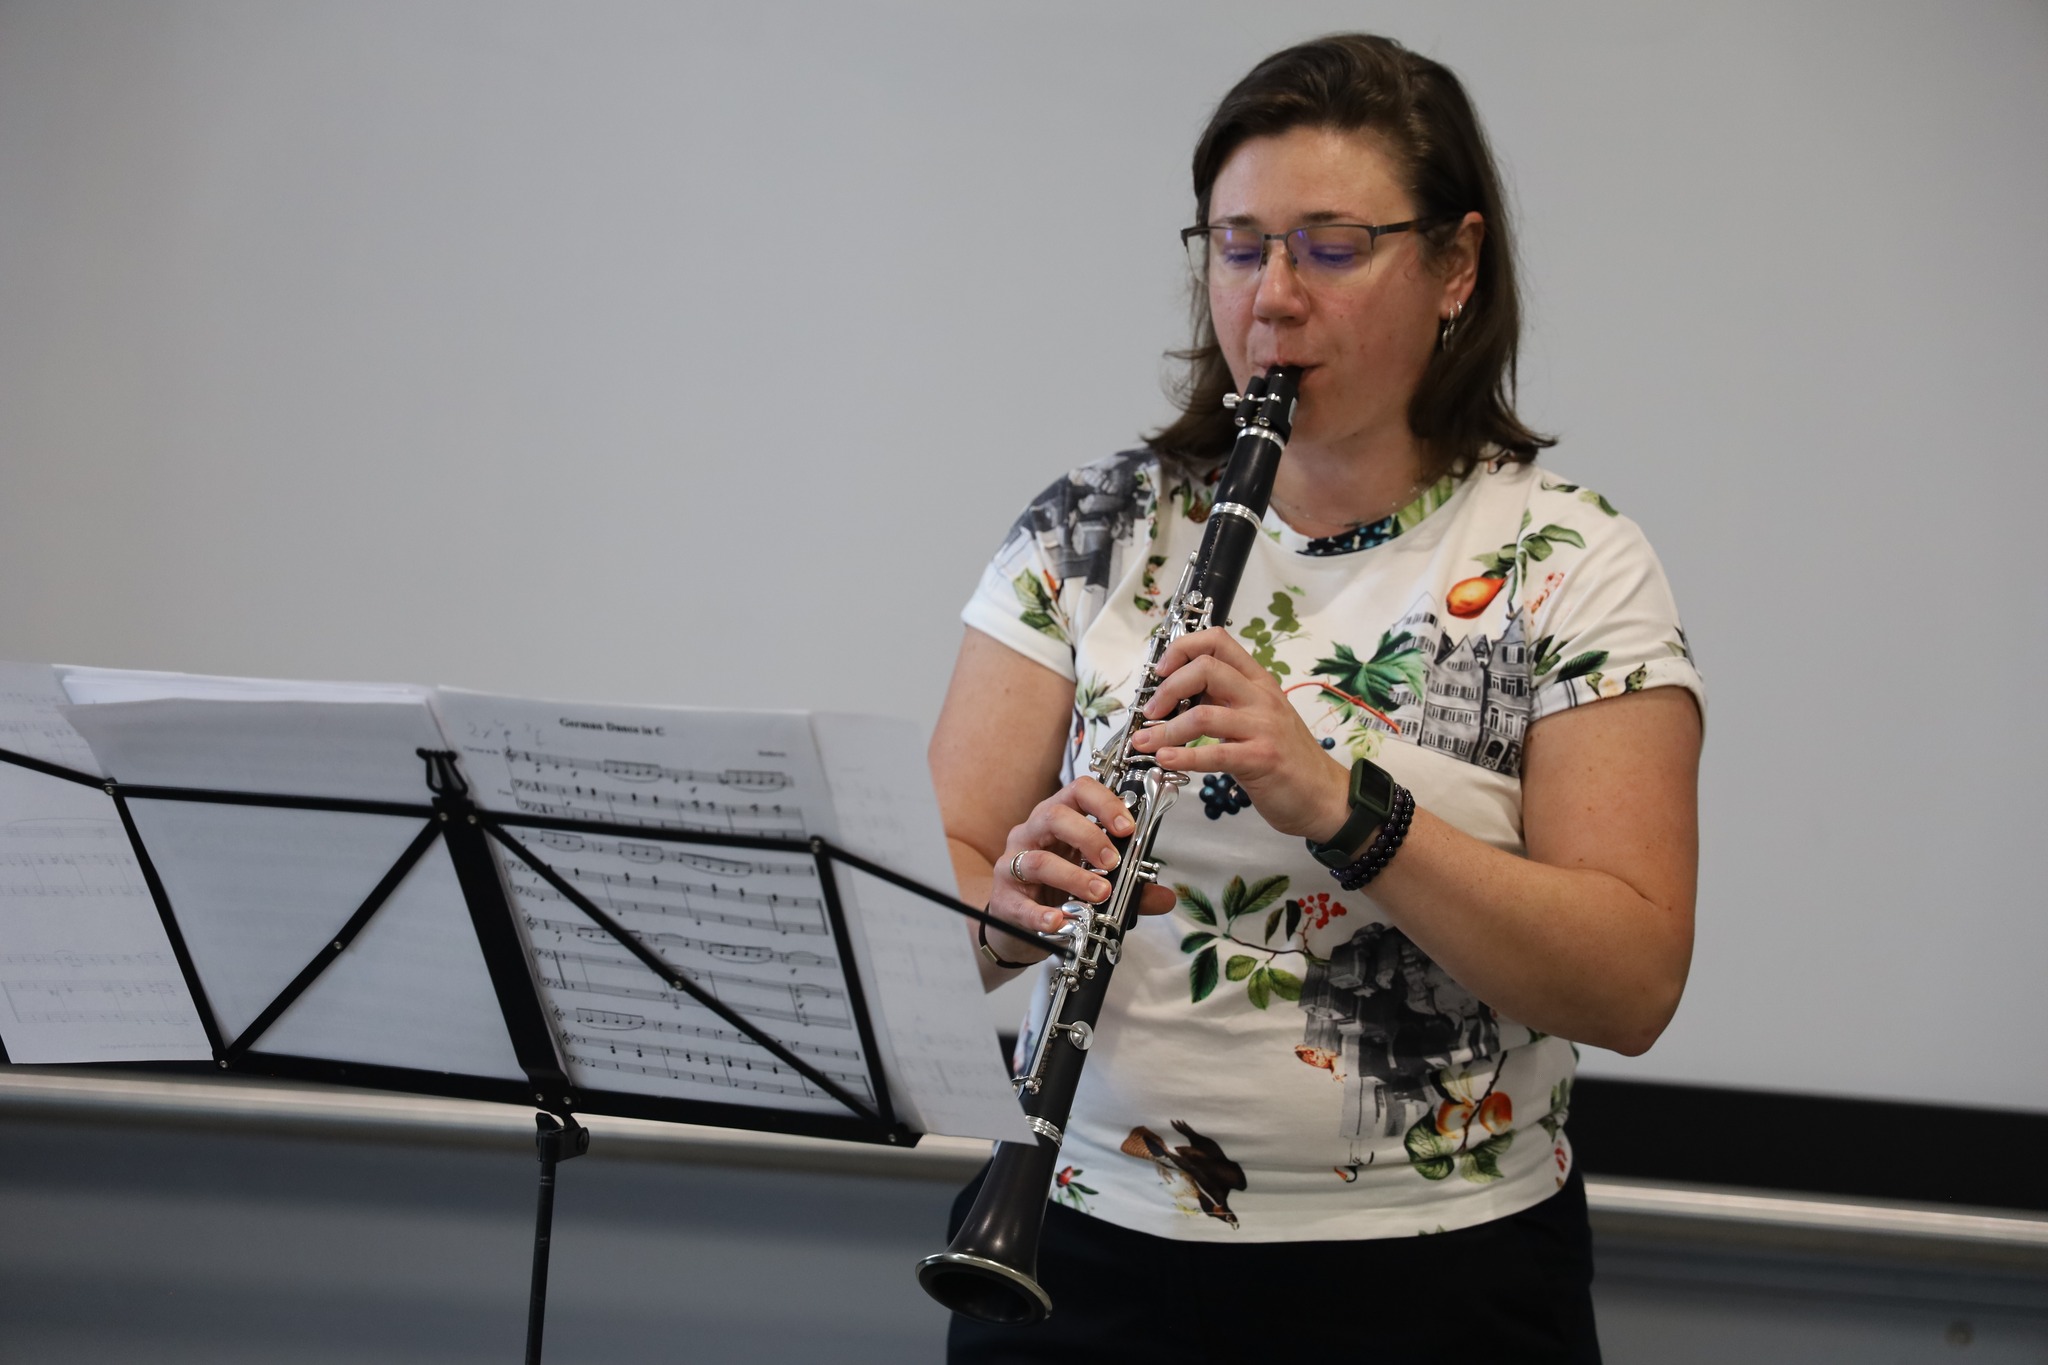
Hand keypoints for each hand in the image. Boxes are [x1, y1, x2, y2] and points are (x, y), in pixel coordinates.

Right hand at [989, 777, 1178, 961]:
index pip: (1077, 791)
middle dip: (1089, 836)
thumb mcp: (1096, 880)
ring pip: (1037, 861)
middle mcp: (1032, 834)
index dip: (1104, 802)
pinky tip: (1060, 921)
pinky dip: (1041, 914)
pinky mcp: (1004, 899)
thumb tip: (1165, 897)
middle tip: (1113, 863)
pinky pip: (1020, 904)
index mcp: (1058, 819)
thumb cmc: (1057, 889)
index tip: (1127, 827)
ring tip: (1099, 895)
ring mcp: (1013, 864)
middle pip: (1054, 816)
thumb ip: (1130, 888)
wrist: (1018, 923)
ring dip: (1073, 877)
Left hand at [1128, 627, 1351, 840]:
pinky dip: (1183, 757)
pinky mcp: (1262, 760)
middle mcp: (1261, 697)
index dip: (1183, 648)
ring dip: (1166, 730)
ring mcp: (1264, 727)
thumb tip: (1178, 693)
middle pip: (1206, 668)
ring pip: (1203, 714)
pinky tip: (1165, 760)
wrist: (1325, 796)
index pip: (1218, 641)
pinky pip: (1215, 753)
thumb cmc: (1287, 759)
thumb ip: (1226, 701)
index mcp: (1259, 682)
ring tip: (1145, 743)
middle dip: (1168, 688)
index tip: (1161, 671)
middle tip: (1151, 711)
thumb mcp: (1258, 718)